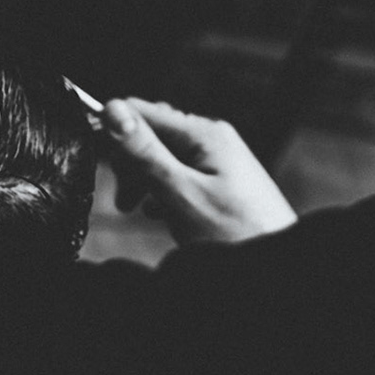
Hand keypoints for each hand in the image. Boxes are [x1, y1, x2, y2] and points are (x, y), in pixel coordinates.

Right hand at [103, 98, 296, 244]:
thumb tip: (112, 109)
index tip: (99, 163)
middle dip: (131, 164)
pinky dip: (165, 194)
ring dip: (146, 182)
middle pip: (153, 135)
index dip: (115, 134)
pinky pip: (181, 177)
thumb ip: (144, 153)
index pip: (142, 111)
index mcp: (204, 134)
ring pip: (165, 159)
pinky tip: (164, 216)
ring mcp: (220, 161)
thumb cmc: (235, 234)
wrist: (276, 265)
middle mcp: (214, 139)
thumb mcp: (179, 193)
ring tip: (140, 210)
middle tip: (125, 200)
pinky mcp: (223, 183)